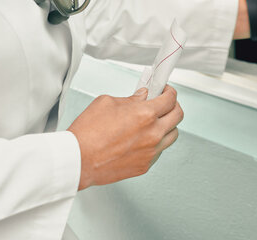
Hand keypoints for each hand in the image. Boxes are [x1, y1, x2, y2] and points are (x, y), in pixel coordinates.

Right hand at [68, 86, 182, 190]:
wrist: (78, 160)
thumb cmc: (88, 133)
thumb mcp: (107, 103)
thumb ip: (130, 99)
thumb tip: (142, 96)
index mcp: (145, 114)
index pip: (171, 99)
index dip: (169, 91)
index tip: (164, 90)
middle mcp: (152, 133)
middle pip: (178, 116)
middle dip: (173, 106)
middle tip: (163, 103)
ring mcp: (150, 152)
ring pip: (172, 135)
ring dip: (167, 125)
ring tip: (154, 121)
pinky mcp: (144, 166)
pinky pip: (159, 151)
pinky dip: (156, 142)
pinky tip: (143, 138)